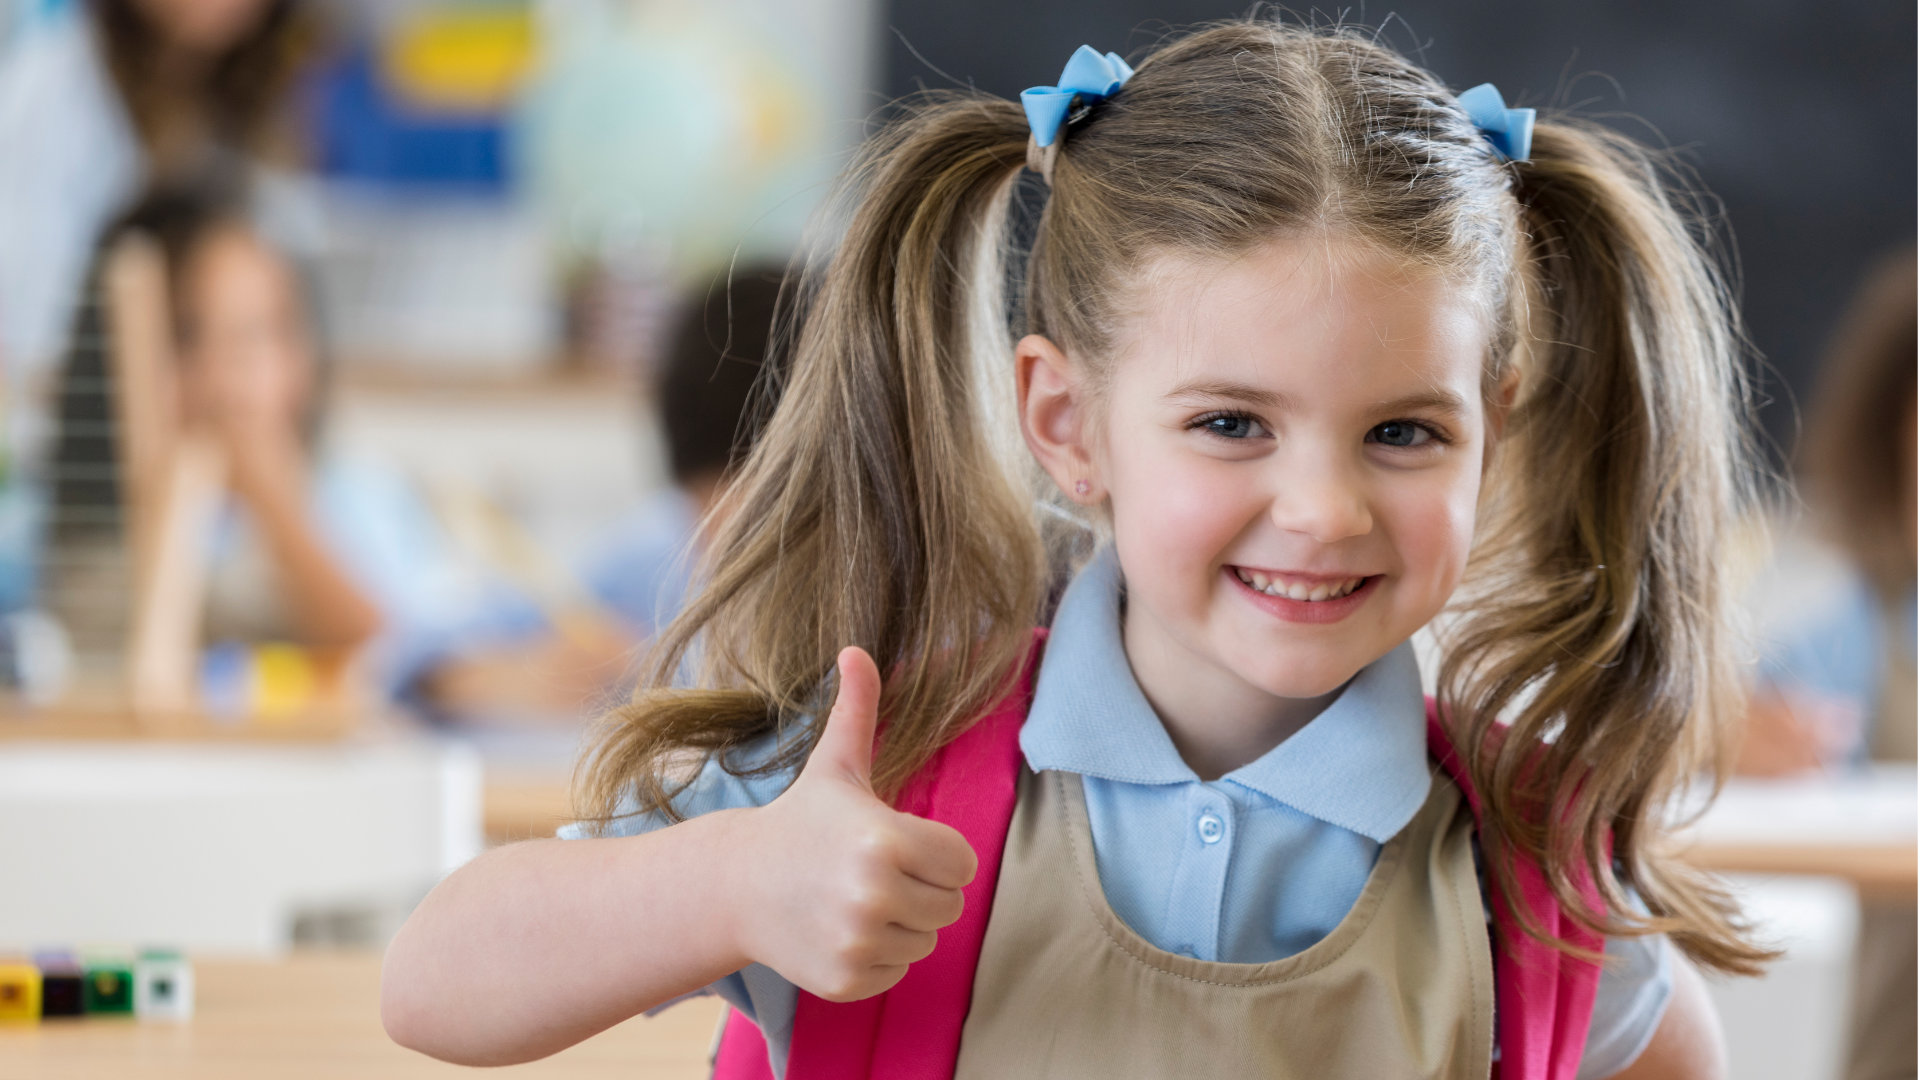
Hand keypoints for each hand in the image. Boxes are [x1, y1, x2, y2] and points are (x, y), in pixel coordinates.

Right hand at [729, 647, 977, 1001]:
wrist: (736, 885)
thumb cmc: (800, 822)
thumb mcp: (835, 767)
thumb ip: (858, 710)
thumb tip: (857, 649)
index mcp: (884, 839)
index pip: (962, 862)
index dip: (935, 851)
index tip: (897, 842)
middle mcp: (873, 894)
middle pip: (949, 904)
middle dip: (922, 887)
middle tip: (873, 871)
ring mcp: (858, 941)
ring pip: (926, 939)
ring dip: (902, 922)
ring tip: (854, 898)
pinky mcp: (847, 979)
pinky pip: (899, 971)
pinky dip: (879, 956)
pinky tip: (841, 929)